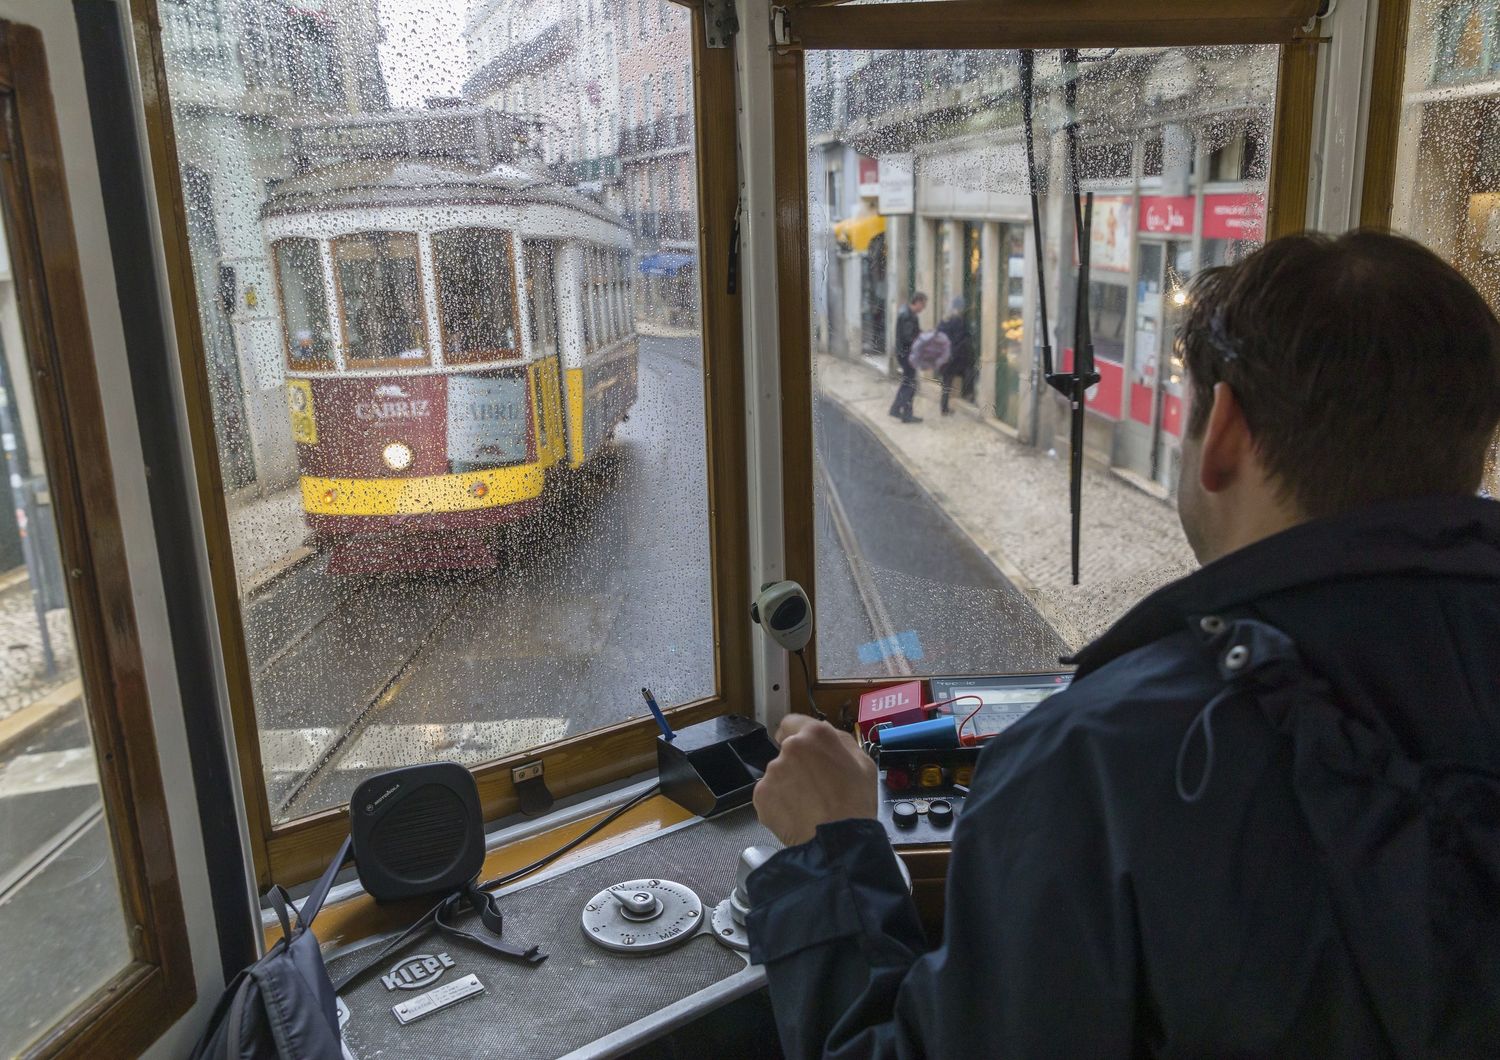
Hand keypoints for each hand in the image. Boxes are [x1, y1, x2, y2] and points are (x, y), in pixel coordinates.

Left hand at [753, 715, 877, 846]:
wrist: (839, 840)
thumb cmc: (856, 803)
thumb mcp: (863, 762)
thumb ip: (839, 742)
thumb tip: (824, 739)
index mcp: (816, 734)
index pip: (792, 722)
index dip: (796, 735)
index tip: (800, 748)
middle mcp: (790, 748)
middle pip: (787, 751)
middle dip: (798, 764)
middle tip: (815, 785)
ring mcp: (773, 771)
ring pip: (778, 774)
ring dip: (788, 785)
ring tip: (809, 805)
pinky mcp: (761, 795)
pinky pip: (769, 795)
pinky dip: (779, 803)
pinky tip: (797, 814)